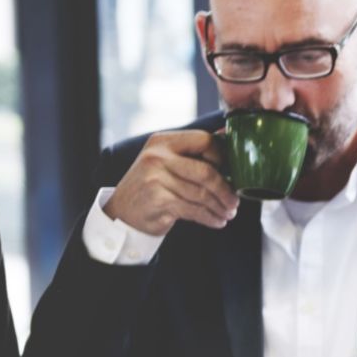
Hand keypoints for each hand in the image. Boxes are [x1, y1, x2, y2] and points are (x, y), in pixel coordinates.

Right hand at [102, 129, 238, 232]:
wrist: (122, 212)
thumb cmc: (152, 186)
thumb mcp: (165, 162)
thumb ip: (191, 152)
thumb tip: (225, 134)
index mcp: (163, 141)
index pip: (203, 140)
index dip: (221, 156)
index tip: (229, 173)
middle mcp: (157, 156)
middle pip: (206, 171)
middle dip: (225, 190)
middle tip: (234, 202)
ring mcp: (156, 177)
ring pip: (201, 194)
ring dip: (219, 207)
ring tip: (228, 214)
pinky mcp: (158, 200)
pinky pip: (193, 209)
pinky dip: (209, 218)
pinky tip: (216, 221)